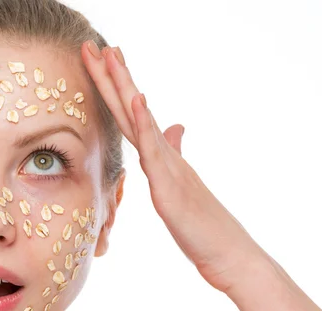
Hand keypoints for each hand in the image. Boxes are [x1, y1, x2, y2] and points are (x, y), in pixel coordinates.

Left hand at [81, 41, 268, 292]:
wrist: (227, 254)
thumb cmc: (203, 226)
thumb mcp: (180, 185)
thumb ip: (174, 153)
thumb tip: (174, 126)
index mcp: (161, 157)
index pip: (132, 116)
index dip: (116, 88)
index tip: (103, 59)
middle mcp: (164, 155)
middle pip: (131, 109)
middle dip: (111, 76)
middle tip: (94, 44)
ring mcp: (168, 167)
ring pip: (141, 121)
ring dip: (124, 86)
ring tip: (111, 54)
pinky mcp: (171, 186)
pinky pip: (155, 151)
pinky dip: (145, 123)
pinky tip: (137, 98)